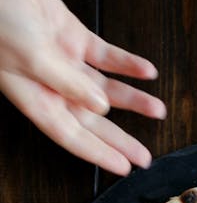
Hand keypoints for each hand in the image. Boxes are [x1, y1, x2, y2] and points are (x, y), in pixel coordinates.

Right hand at [0, 0, 165, 173]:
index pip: (72, 136)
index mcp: (36, 99)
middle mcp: (53, 86)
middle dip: (120, 140)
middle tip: (144, 157)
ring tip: (158, 110)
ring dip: (133, 100)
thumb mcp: (32, 56)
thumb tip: (101, 105)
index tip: (124, 167)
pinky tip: (147, 72)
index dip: (99, 153)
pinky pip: (106, 56)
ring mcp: (65, 61)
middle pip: (92, 121)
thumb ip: (68, 82)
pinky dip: (127, 64)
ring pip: (105, 89)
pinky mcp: (73, 36)